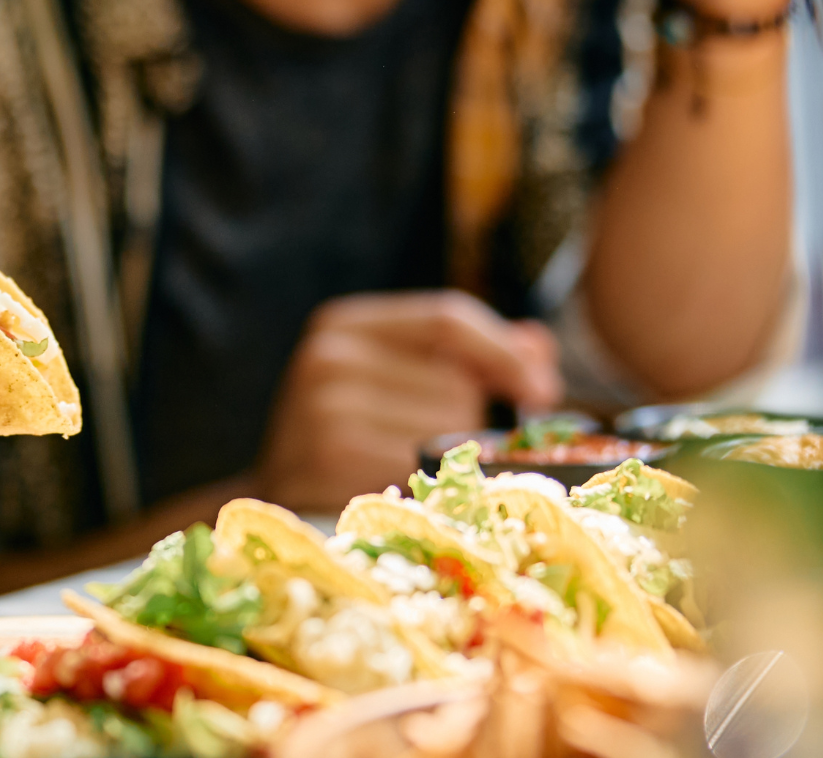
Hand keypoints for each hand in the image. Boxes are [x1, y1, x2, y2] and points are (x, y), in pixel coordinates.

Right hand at [255, 291, 562, 512]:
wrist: (276, 503)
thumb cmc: (348, 441)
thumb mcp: (398, 382)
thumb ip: (468, 358)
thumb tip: (539, 347)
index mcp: (343, 325)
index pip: (447, 318)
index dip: (506, 353)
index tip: (545, 392)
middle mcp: (328, 356)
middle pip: (457, 381)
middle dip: (473, 419)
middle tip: (451, 452)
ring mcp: (324, 406)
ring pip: (448, 425)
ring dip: (453, 458)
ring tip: (414, 473)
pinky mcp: (330, 457)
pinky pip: (425, 467)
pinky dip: (433, 485)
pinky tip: (404, 492)